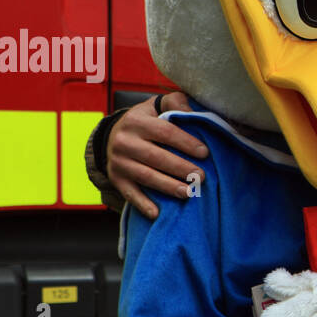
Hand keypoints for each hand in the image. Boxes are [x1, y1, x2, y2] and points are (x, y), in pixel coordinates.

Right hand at [107, 92, 208, 219]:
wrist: (111, 135)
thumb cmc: (145, 121)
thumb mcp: (155, 105)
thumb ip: (175, 102)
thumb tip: (192, 112)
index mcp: (137, 121)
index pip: (165, 132)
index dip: (186, 143)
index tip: (205, 153)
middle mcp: (124, 141)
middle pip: (156, 157)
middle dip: (181, 168)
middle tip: (202, 177)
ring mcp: (118, 161)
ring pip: (146, 176)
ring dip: (168, 187)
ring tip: (189, 193)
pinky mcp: (116, 178)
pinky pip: (129, 193)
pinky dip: (143, 205)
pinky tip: (157, 214)